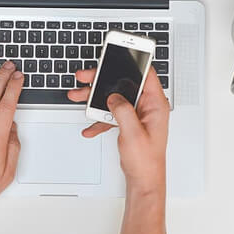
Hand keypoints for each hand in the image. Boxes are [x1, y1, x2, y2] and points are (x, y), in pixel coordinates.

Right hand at [67, 67, 169, 197]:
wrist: (143, 181)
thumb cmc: (146, 161)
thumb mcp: (133, 133)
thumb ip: (122, 110)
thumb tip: (113, 97)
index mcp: (155, 105)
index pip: (146, 74)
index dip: (133, 61)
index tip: (119, 53)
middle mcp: (147, 107)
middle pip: (124, 83)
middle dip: (103, 79)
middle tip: (86, 76)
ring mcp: (137, 114)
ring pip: (114, 97)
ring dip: (95, 98)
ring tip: (78, 96)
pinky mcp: (129, 122)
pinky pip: (111, 113)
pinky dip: (99, 117)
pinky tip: (90, 127)